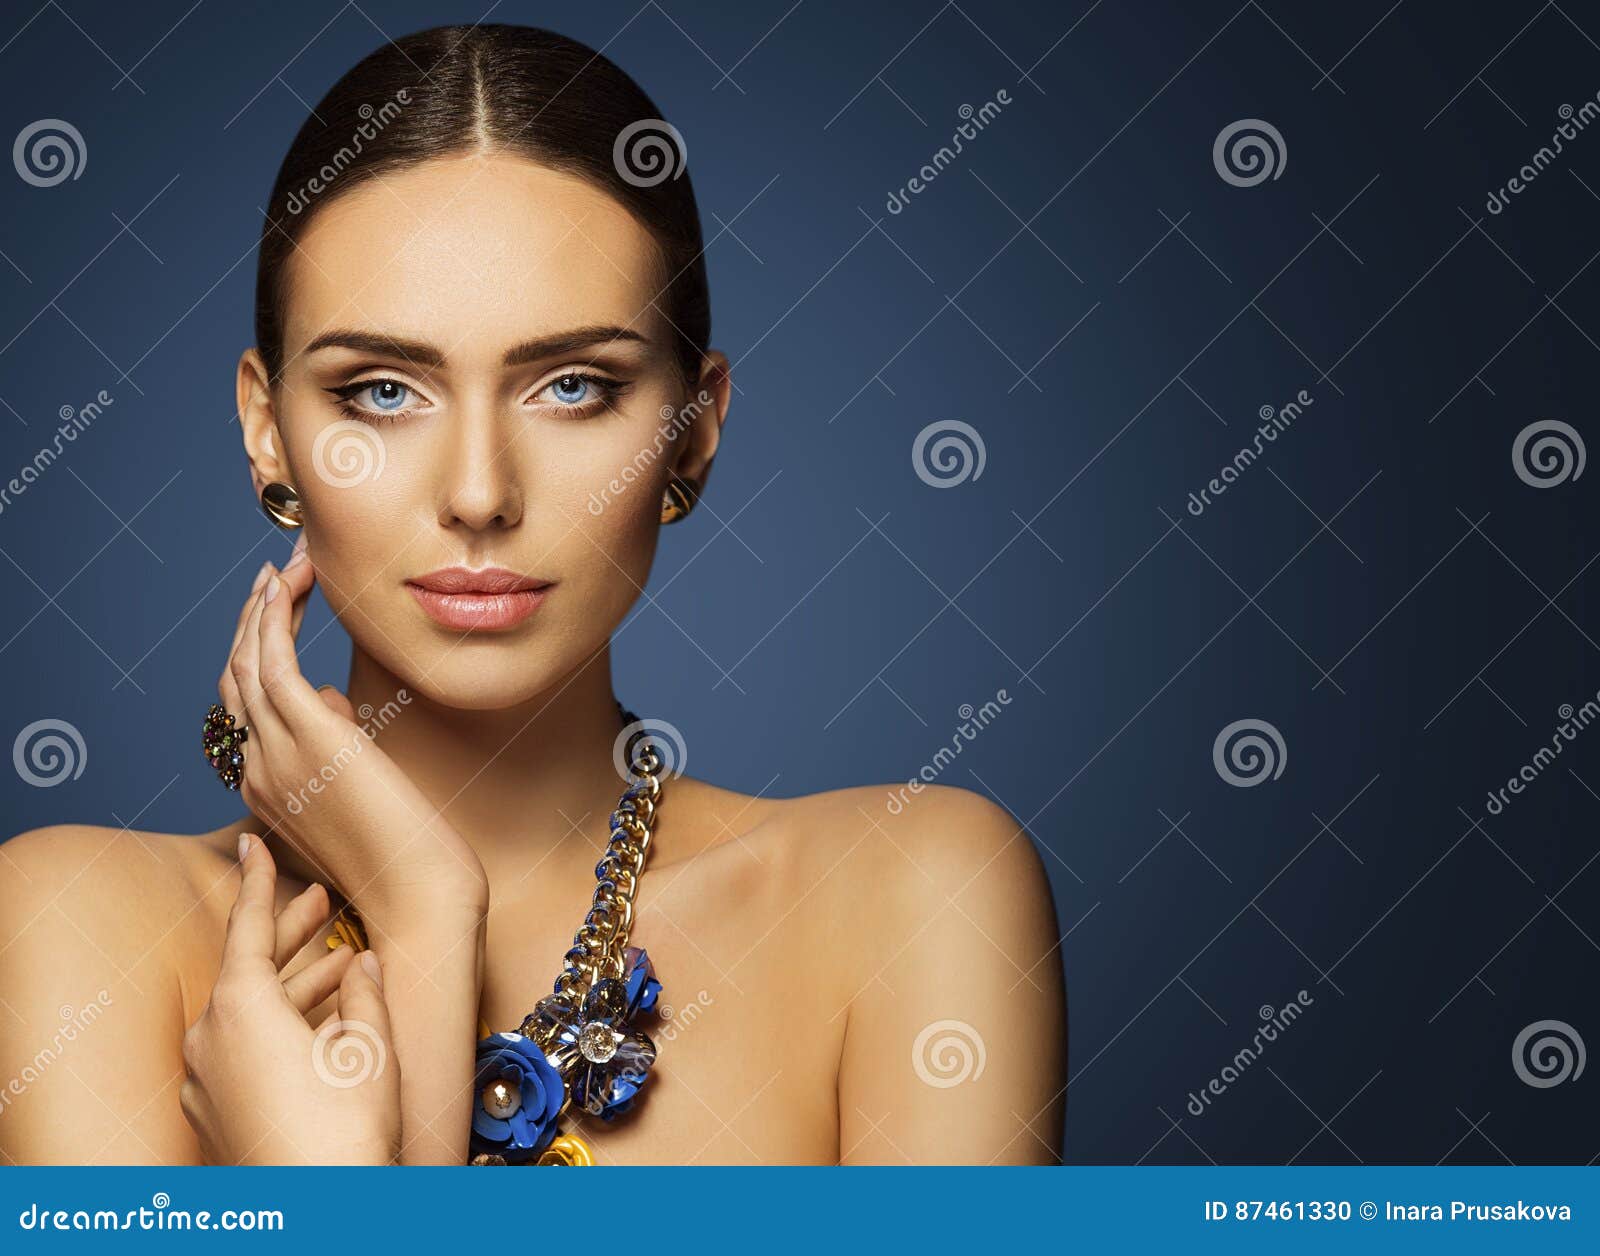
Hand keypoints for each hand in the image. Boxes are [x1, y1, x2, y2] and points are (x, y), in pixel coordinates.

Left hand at [180, 834, 400, 1164]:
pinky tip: (324, 1022)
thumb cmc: (341, 1132)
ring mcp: (206, 1081)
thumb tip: (367, 965)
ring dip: (295, 984)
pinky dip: (280, 1025)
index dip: (257, 882)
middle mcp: (209, 1038)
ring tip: (344, 962)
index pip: (244, 925)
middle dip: (289, 933)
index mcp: (239, 1007)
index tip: (252, 843)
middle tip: (321, 899)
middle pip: (249, 967)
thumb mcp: (368, 1047)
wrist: (315, 1216)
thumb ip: (366, 993)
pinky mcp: (215, 1113)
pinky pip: (244, 1049)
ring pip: (250, 1010)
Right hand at [219, 535, 487, 926]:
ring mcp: (276, 755)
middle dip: (252, 620)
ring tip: (288, 564)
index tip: (279, 612)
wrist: (421, 901)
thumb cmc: (408, 858)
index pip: (244, 709)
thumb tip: (334, 702)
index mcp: (265, 788)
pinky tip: (287, 582)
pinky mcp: (310, 738)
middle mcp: (256, 771)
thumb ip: (336, 750)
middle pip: (235, 679)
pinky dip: (272, 615)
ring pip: (246, 662)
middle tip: (276, 575)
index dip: (255, 654)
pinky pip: (271, 660)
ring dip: (263, 606)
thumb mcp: (360, 795)